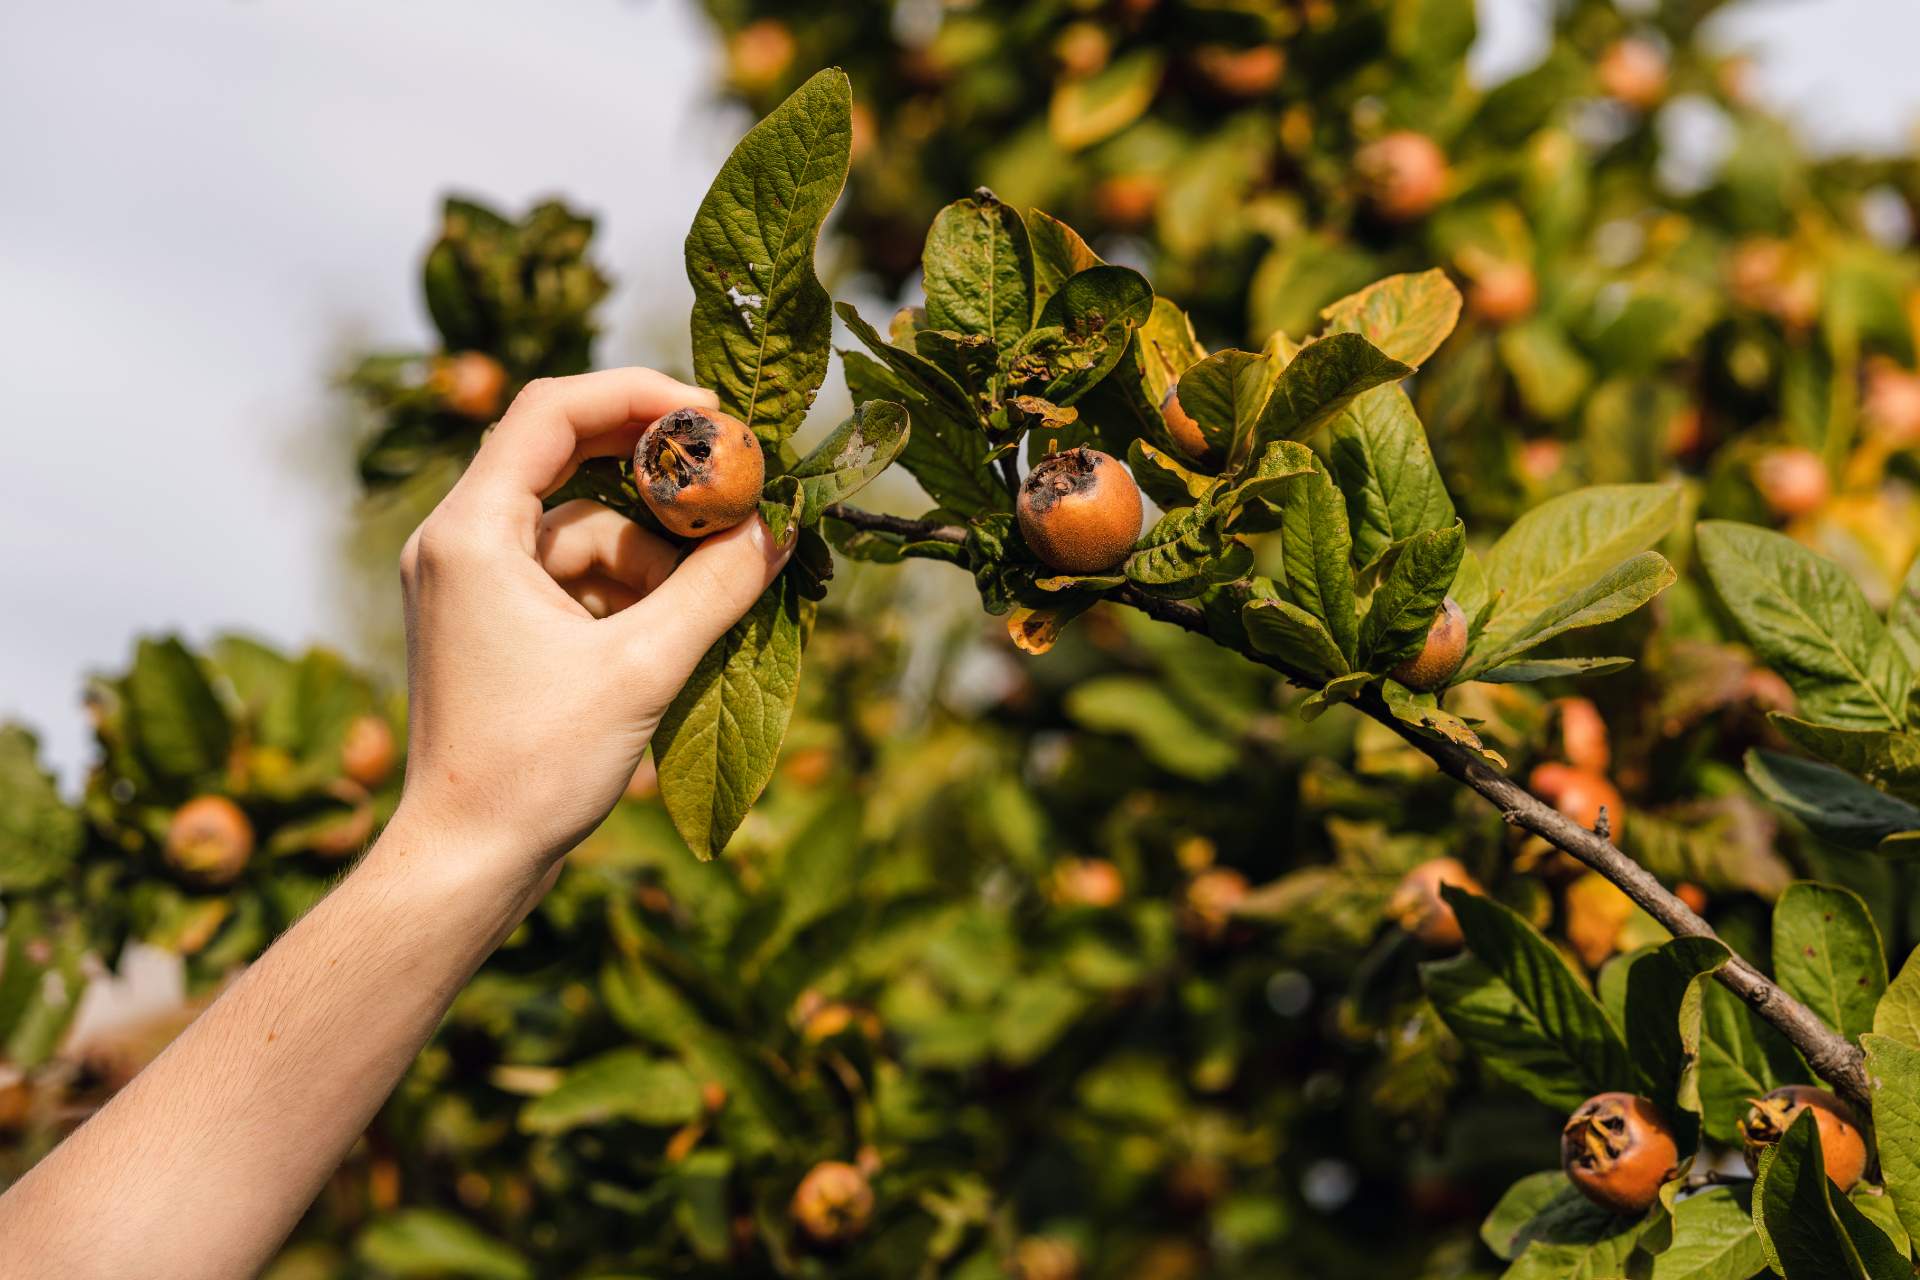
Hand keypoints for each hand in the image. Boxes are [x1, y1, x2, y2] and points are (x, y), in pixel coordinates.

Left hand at [393, 368, 789, 878]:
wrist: (466, 862)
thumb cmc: (531, 768)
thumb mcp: (641, 669)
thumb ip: (715, 589)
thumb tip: (777, 531)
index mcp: (471, 533)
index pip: (551, 411)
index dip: (638, 397)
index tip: (715, 419)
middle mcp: (461, 542)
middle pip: (571, 462)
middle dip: (660, 480)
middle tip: (738, 492)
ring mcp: (476, 584)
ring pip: (586, 529)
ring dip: (655, 555)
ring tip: (718, 596)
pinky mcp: (497, 624)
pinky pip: (576, 576)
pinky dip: (632, 591)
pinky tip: (683, 628)